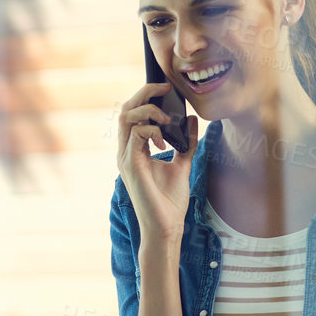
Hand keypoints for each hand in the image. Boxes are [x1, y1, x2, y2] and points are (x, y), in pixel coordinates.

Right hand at [117, 81, 198, 243]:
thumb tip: (191, 120)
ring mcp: (125, 158)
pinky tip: (165, 141)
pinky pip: (136, 134)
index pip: (133, 113)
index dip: (146, 96)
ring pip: (126, 117)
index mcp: (134, 149)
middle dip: (145, 93)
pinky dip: (152, 129)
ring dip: (149, 111)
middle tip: (165, 88)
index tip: (167, 89)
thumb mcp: (182, 164)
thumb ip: (185, 143)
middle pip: (126, 109)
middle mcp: (125, 151)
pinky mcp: (130, 165)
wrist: (166, 227)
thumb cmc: (170, 201)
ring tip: (167, 119)